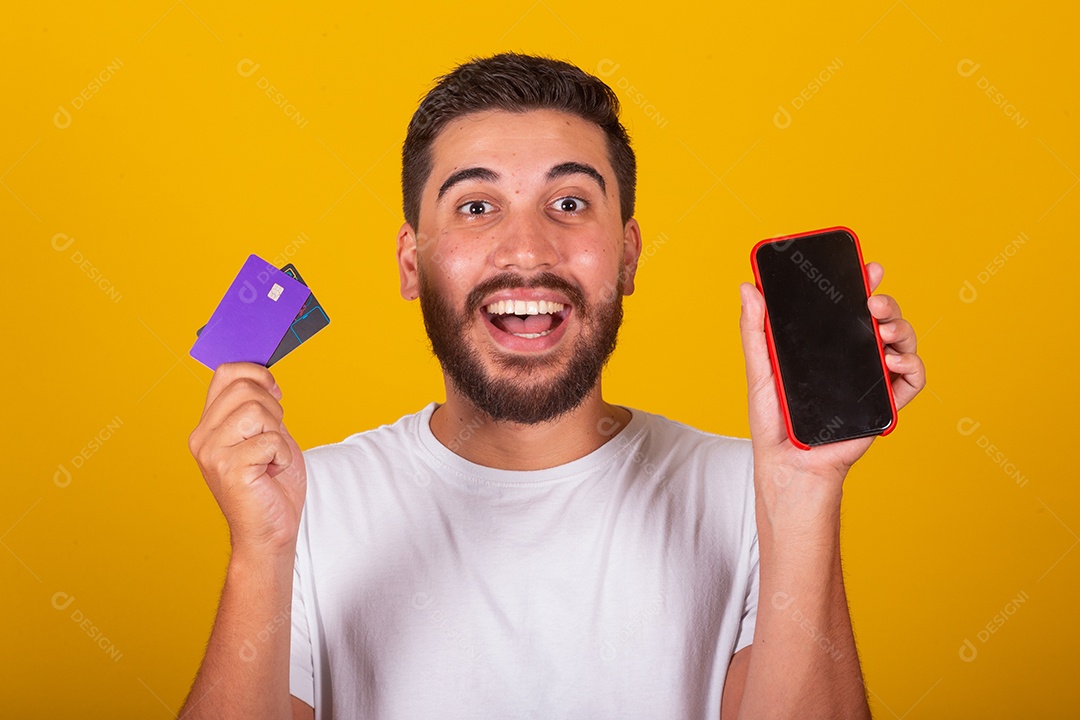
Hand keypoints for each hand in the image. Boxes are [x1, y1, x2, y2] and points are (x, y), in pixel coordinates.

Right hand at [188, 362, 306, 556]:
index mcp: (209, 426)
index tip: (274, 390)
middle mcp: (203, 437)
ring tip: (271, 458)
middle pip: (245, 388)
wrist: (270, 531)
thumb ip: (259, 407)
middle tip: (274, 438)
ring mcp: (213, 453)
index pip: (224, 375)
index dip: (255, 373)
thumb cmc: (271, 485)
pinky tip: (272, 472)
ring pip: (257, 411)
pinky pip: (270, 441)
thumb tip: (264, 376)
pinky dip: (282, 455)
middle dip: (273, 408)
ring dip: (278, 434)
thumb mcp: (265, 435)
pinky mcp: (230, 469)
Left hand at [739, 262, 925, 497]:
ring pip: (901, 342)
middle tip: (872, 299)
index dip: (863, 283)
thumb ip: (755, 330)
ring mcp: (871, 380)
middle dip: (886, 301)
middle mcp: (853, 359)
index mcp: (826, 346)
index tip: (867, 265)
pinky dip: (912, 365)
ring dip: (901, 327)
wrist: (789, 466)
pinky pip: (912, 380)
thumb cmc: (773, 421)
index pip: (849, 307)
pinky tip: (893, 360)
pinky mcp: (884, 405)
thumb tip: (747, 288)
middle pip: (881, 320)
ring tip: (883, 328)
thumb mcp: (760, 369)